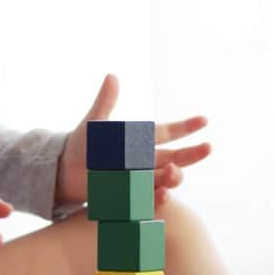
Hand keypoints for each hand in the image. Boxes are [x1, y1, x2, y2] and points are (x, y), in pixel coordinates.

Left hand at [54, 74, 213, 206]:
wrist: (66, 170)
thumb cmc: (83, 144)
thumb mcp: (94, 122)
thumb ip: (105, 102)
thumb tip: (112, 76)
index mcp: (141, 141)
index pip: (168, 132)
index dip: (186, 127)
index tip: (204, 120)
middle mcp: (146, 160)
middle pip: (175, 158)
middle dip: (192, 154)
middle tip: (208, 147)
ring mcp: (140, 178)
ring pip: (166, 179)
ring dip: (174, 176)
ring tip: (173, 171)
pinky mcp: (130, 195)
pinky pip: (148, 198)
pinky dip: (157, 197)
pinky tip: (162, 194)